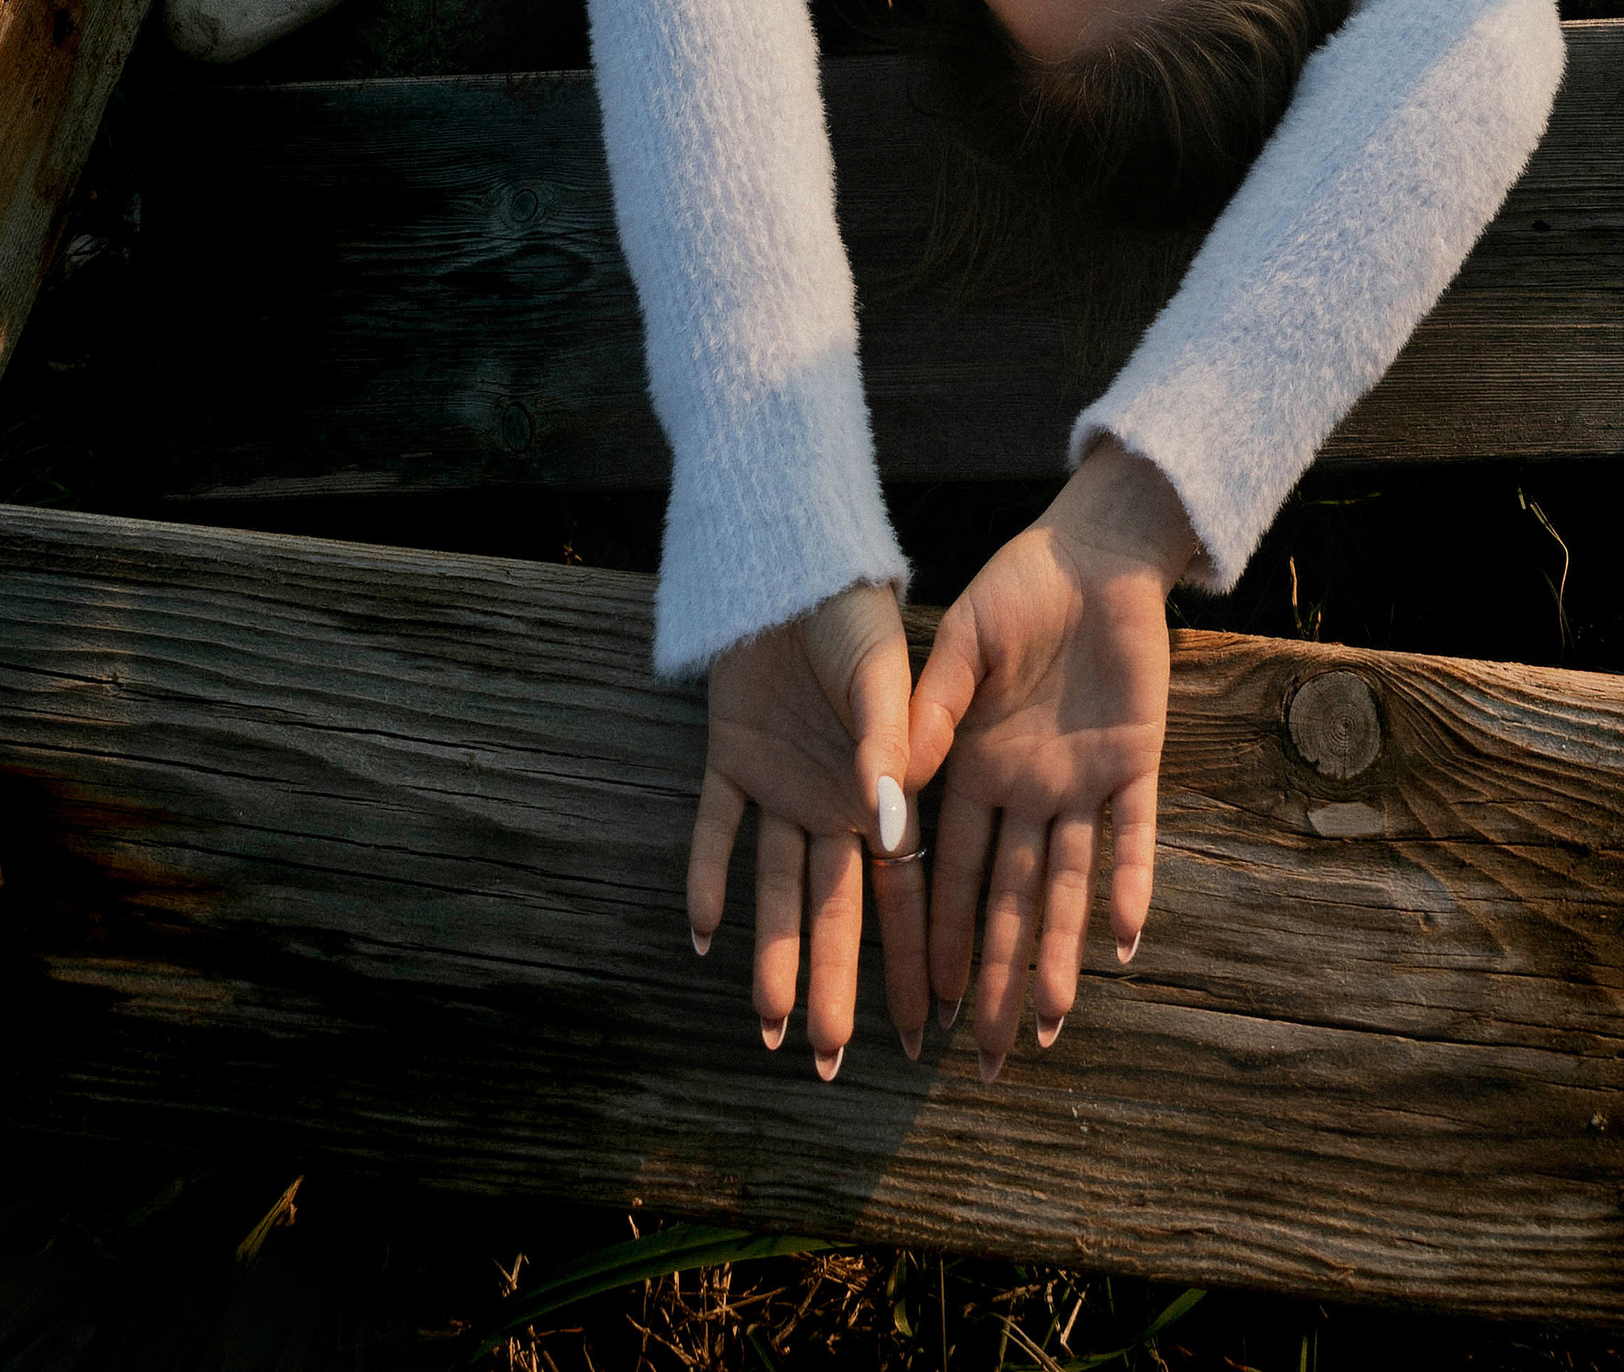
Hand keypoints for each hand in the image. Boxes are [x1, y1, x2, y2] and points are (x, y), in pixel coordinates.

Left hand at [689, 578, 928, 1075]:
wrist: (792, 562)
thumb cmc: (855, 617)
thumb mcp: (883, 681)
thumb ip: (888, 753)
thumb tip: (895, 838)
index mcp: (882, 791)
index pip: (900, 893)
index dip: (912, 960)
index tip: (921, 1031)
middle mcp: (831, 802)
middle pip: (833, 908)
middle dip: (835, 984)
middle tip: (828, 1061)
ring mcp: (779, 785)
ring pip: (776, 888)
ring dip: (774, 953)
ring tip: (772, 1026)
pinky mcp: (729, 759)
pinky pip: (716, 829)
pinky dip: (707, 878)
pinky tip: (702, 936)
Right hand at [905, 444, 1197, 1080]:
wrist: (1092, 551)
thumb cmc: (1015, 591)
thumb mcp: (958, 646)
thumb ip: (930, 711)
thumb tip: (887, 793)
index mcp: (972, 769)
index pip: (948, 872)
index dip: (937, 936)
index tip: (923, 1004)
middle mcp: (1025, 791)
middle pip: (1005, 899)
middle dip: (993, 976)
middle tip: (982, 1058)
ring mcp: (1082, 781)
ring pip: (1066, 884)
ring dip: (1057, 951)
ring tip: (1048, 1023)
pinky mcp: (1136, 760)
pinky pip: (1134, 832)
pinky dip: (1129, 881)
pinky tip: (1124, 940)